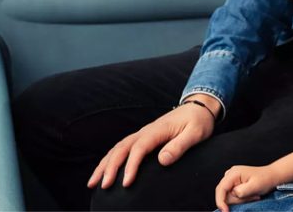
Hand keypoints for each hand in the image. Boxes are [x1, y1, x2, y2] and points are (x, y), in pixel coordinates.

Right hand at [87, 95, 217, 189]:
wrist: (198, 107)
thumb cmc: (198, 122)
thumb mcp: (195, 133)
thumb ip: (180, 146)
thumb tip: (162, 160)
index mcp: (157, 130)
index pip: (139, 148)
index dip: (131, 166)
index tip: (126, 183)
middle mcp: (145, 131)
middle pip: (122, 148)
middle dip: (110, 167)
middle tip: (103, 185)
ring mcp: (142, 133)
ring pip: (117, 148)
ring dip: (104, 164)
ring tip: (93, 182)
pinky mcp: (142, 137)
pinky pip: (121, 148)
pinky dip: (110, 159)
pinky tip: (103, 170)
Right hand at [214, 165, 281, 211]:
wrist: (271, 176)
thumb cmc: (265, 179)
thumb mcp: (255, 186)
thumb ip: (242, 191)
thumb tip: (233, 194)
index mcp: (233, 173)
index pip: (221, 188)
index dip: (220, 201)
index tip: (225, 211)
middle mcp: (230, 175)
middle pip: (224, 194)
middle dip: (237, 200)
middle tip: (251, 198)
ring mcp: (231, 179)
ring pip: (228, 196)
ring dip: (241, 200)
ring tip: (253, 195)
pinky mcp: (233, 184)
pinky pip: (233, 196)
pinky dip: (241, 199)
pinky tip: (251, 195)